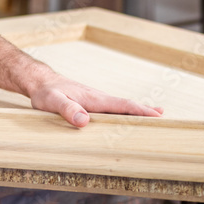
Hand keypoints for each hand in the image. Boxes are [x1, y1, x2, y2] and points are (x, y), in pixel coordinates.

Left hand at [29, 73, 163, 127]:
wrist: (40, 81)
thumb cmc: (46, 92)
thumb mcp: (53, 102)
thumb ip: (68, 110)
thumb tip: (84, 121)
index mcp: (93, 99)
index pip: (122, 104)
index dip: (140, 110)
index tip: (156, 115)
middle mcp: (98, 98)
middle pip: (126, 105)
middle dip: (144, 111)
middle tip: (163, 118)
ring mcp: (95, 100)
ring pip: (120, 106)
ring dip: (136, 112)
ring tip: (152, 117)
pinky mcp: (90, 103)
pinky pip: (111, 108)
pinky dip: (123, 112)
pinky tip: (124, 117)